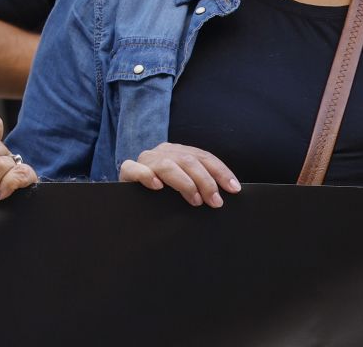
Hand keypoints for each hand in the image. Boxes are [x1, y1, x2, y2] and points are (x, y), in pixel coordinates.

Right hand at [120, 142, 239, 207]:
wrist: (135, 208)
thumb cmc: (167, 198)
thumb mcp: (188, 187)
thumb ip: (201, 184)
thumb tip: (230, 192)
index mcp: (177, 153)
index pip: (203, 157)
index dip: (221, 172)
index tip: (234, 189)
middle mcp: (161, 153)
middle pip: (187, 160)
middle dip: (206, 181)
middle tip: (215, 202)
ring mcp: (144, 161)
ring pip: (166, 165)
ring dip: (185, 183)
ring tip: (195, 200)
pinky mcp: (128, 172)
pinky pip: (134, 169)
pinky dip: (146, 176)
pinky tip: (157, 186)